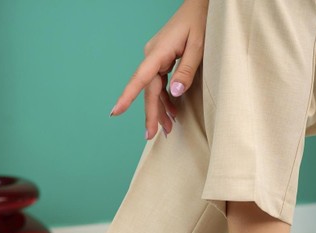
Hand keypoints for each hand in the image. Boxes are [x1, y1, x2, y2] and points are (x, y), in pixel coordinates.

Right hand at [109, 0, 208, 139]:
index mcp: (158, 52)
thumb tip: (174, 94)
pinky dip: (165, 99)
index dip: (127, 97)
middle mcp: (152, 56)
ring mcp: (155, 59)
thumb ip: (186, 71)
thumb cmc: (200, 22)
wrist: (200, 5)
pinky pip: (159, 84)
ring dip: (160, 110)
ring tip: (168, 130)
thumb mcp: (198, 47)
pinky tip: (171, 112)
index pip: (140, 78)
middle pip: (148, 91)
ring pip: (154, 90)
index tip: (115, 112)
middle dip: (151, 114)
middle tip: (151, 136)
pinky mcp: (161, 61)